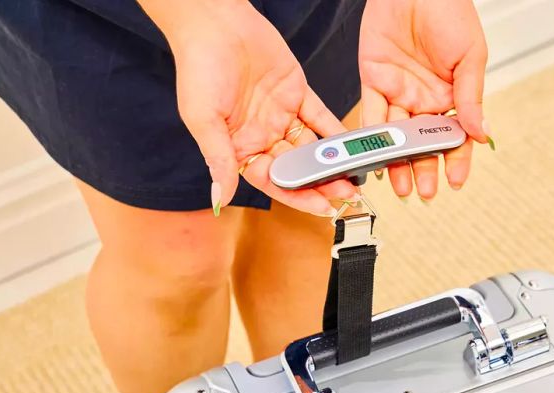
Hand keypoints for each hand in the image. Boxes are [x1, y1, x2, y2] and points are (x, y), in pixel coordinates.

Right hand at [138, 0, 357, 215]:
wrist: (215, 23)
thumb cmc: (198, 69)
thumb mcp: (204, 120)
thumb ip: (218, 160)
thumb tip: (220, 197)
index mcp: (239, 148)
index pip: (273, 181)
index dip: (297, 197)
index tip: (321, 208)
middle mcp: (262, 136)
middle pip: (297, 168)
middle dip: (321, 183)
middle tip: (347, 194)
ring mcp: (280, 116)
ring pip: (311, 147)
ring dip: (332, 161)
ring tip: (355, 174)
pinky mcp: (296, 93)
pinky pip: (319, 117)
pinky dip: (335, 131)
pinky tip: (352, 144)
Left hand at [359, 0, 490, 198]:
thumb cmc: (450, 12)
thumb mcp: (470, 57)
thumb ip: (470, 98)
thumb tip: (480, 133)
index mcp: (451, 95)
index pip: (453, 136)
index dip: (455, 160)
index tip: (454, 181)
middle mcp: (424, 99)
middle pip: (422, 143)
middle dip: (423, 169)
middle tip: (424, 192)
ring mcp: (398, 92)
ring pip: (395, 136)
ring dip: (396, 162)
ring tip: (399, 186)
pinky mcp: (373, 81)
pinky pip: (371, 114)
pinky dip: (370, 137)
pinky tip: (372, 157)